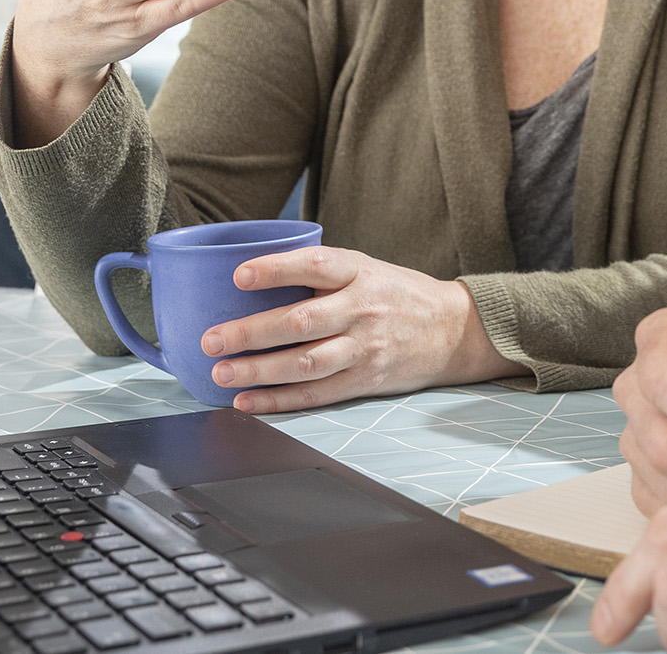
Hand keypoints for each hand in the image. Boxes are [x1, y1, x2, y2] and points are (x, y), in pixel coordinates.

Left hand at [198, 246, 524, 411]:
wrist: (454, 330)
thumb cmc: (399, 295)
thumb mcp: (366, 268)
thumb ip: (322, 273)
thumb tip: (254, 275)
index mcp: (360, 273)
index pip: (316, 265)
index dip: (277, 269)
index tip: (240, 275)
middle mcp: (362, 310)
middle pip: (301, 322)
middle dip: (251, 332)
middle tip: (212, 339)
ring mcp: (365, 348)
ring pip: (305, 363)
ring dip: (258, 371)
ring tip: (222, 372)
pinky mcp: (365, 380)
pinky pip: (316, 394)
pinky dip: (279, 401)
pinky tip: (248, 401)